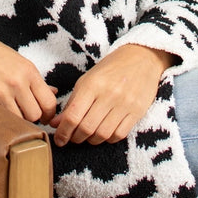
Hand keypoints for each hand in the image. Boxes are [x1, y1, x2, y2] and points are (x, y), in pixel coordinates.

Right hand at [0, 30, 57, 123]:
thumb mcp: (20, 62)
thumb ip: (36, 80)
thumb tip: (54, 92)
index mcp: (29, 72)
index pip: (49, 102)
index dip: (49, 114)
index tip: (44, 116)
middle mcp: (17, 82)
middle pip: (35, 115)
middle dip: (32, 117)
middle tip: (25, 113)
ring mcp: (1, 92)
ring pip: (18, 120)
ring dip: (16, 119)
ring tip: (11, 110)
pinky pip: (1, 117)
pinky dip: (2, 117)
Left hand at [50, 44, 174, 146]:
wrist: (141, 58)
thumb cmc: (110, 69)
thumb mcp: (87, 80)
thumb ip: (72, 103)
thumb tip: (56, 124)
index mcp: (92, 84)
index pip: (73, 116)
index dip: (63, 132)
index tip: (59, 139)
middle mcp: (109, 94)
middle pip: (86, 128)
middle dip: (76, 138)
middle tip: (72, 138)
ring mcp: (125, 104)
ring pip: (102, 134)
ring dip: (91, 140)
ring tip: (88, 136)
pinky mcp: (137, 111)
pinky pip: (119, 134)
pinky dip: (108, 139)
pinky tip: (104, 133)